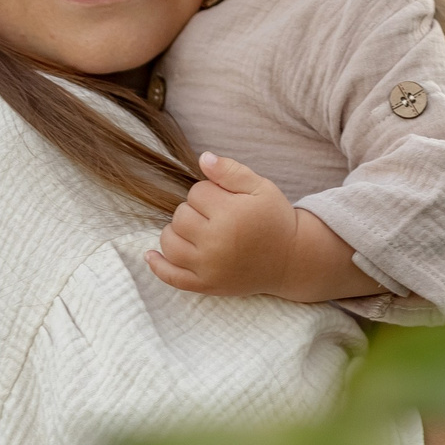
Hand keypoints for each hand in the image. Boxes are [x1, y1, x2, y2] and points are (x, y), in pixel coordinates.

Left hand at [146, 153, 295, 295]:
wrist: (292, 260)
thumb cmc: (275, 219)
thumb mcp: (261, 188)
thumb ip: (231, 171)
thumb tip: (203, 159)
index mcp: (231, 215)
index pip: (196, 192)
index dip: (209, 192)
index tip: (225, 200)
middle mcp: (216, 243)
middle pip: (180, 215)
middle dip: (194, 211)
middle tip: (216, 216)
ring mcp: (209, 267)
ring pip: (169, 241)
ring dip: (176, 232)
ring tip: (197, 231)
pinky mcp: (206, 285)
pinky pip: (172, 277)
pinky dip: (158, 265)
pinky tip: (151, 254)